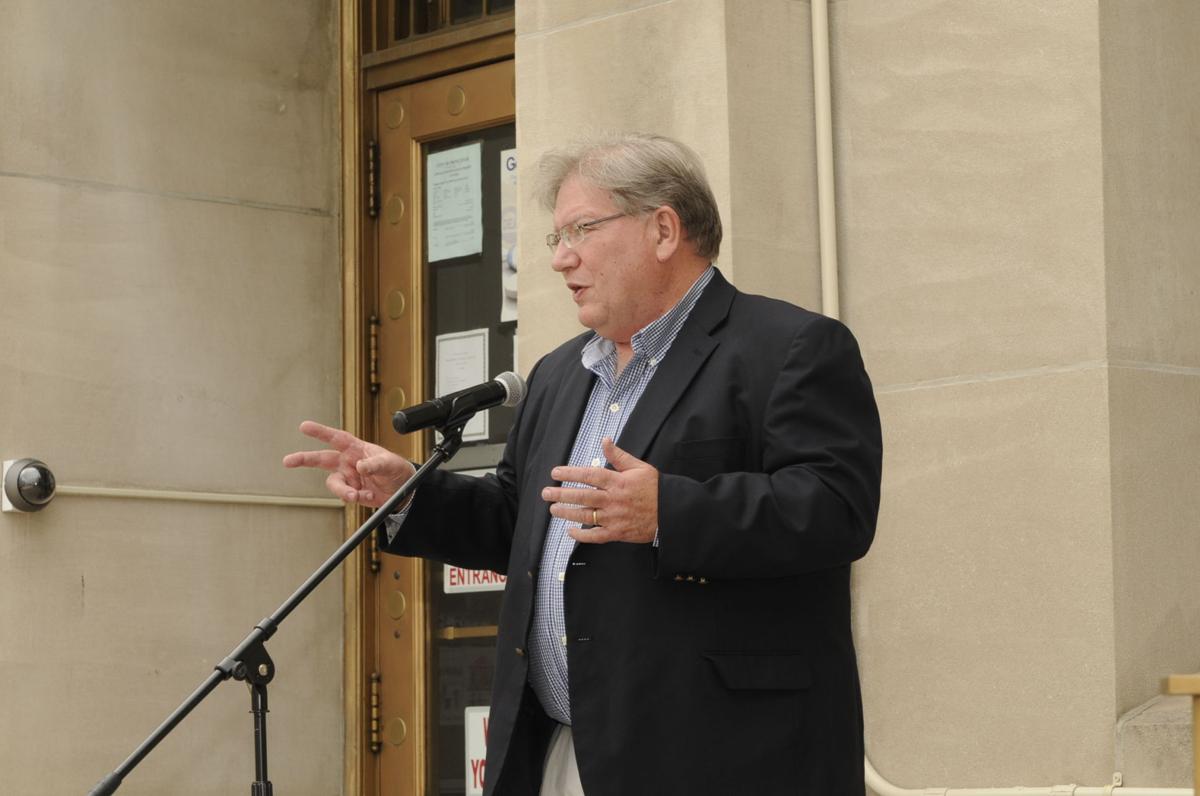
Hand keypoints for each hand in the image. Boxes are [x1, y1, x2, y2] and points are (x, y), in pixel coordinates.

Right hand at [282, 421, 414, 507]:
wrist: (402, 489)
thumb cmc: (395, 468)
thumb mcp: (390, 463)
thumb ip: (376, 464)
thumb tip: (360, 466)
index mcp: (356, 448)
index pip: (336, 438)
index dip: (320, 432)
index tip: (304, 426)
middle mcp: (348, 462)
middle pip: (321, 459)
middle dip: (304, 459)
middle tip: (288, 461)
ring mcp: (348, 478)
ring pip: (334, 484)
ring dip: (343, 491)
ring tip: (355, 496)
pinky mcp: (351, 492)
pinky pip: (347, 497)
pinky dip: (358, 498)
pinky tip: (370, 495)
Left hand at [541, 438, 658, 543]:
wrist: (671, 512)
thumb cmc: (655, 488)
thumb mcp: (639, 467)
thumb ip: (619, 456)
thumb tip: (605, 440)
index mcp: (618, 481)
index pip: (589, 475)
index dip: (570, 473)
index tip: (556, 472)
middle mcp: (613, 500)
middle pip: (582, 496)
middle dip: (561, 494)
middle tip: (546, 492)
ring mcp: (614, 518)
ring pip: (585, 516)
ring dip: (567, 513)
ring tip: (553, 509)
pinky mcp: (617, 533)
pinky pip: (595, 536)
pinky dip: (581, 535)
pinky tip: (570, 531)